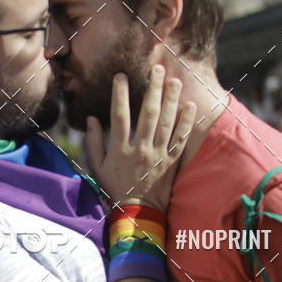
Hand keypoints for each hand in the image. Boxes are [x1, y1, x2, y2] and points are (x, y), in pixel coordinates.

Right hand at [85, 65, 195, 211]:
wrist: (139, 213)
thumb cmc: (115, 188)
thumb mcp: (97, 168)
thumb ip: (93, 143)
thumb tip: (91, 118)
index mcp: (120, 149)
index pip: (119, 115)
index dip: (119, 94)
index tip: (121, 75)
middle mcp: (140, 149)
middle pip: (147, 113)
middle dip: (152, 89)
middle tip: (157, 69)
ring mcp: (158, 155)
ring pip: (166, 122)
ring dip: (171, 100)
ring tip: (174, 80)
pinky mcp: (171, 161)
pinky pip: (180, 139)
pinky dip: (186, 122)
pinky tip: (190, 106)